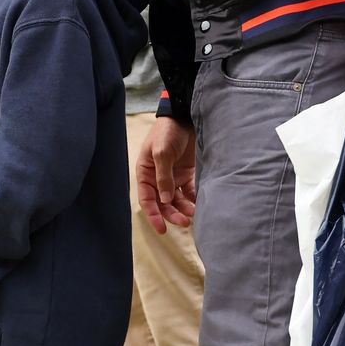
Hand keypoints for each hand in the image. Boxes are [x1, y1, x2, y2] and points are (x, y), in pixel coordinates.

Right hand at [136, 116, 196, 233]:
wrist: (184, 117)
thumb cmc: (167, 131)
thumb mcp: (162, 152)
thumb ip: (163, 176)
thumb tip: (165, 200)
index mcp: (145, 173)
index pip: (147, 199)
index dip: (153, 215)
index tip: (162, 228)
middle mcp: (157, 178)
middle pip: (163, 203)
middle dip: (172, 214)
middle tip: (184, 222)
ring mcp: (172, 177)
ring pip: (176, 200)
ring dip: (183, 209)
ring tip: (194, 213)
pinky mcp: (186, 174)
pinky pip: (188, 192)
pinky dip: (193, 200)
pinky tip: (199, 204)